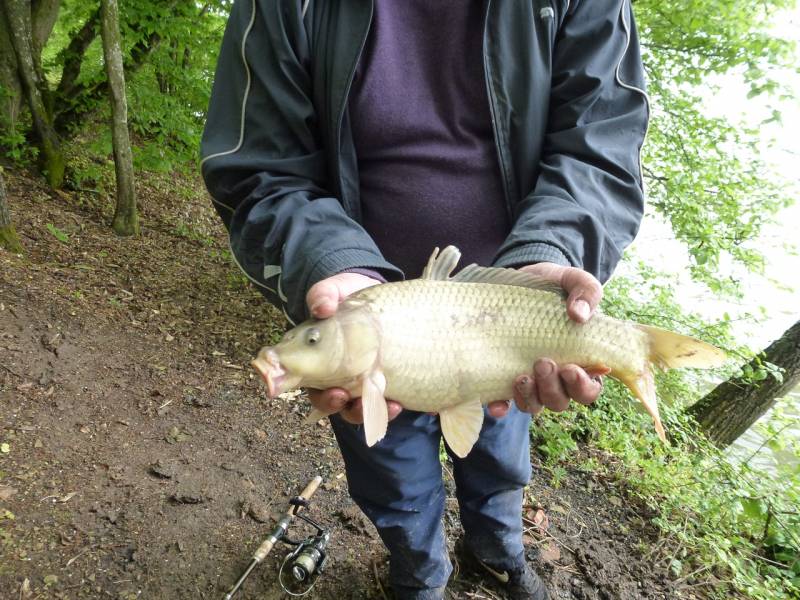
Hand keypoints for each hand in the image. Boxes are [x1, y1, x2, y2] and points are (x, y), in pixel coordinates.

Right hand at [305, 273, 403, 423]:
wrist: (375, 294)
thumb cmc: (347, 296)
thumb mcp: (333, 290)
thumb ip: (323, 295)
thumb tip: (322, 307)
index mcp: (320, 361)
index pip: (313, 387)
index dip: (322, 397)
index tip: (335, 393)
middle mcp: (339, 376)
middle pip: (336, 403)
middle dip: (345, 407)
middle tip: (351, 399)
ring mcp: (363, 379)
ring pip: (362, 406)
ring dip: (372, 411)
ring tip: (388, 405)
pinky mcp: (386, 378)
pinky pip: (388, 399)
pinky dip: (394, 405)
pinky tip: (403, 403)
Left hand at [487, 262, 603, 417]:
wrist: (521, 280)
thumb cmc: (555, 286)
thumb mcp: (573, 281)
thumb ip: (585, 292)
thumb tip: (580, 314)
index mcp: (581, 360)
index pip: (588, 389)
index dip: (582, 386)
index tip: (570, 368)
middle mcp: (556, 377)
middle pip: (559, 401)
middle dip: (552, 388)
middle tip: (542, 363)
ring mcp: (530, 378)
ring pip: (534, 404)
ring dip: (530, 398)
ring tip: (521, 377)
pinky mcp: (504, 375)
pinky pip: (504, 401)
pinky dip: (501, 407)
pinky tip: (496, 405)